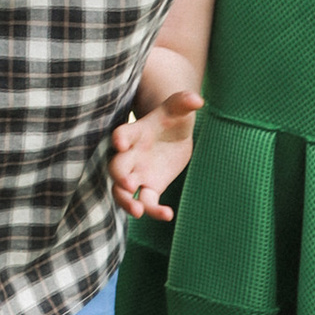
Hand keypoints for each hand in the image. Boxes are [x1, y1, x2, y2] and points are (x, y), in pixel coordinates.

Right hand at [111, 90, 201, 221]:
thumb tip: (198, 100)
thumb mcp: (179, 108)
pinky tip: (168, 215)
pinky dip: (154, 211)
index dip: (120, 138)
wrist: (173, 135)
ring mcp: (138, 173)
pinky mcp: (151, 187)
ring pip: (123, 191)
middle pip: (117, 166)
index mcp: (135, 133)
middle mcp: (131, 155)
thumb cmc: (172, 118)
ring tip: (138, 211)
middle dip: (119, 176)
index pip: (123, 134)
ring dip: (127, 202)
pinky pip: (147, 202)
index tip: (119, 142)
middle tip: (128, 184)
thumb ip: (184, 102)